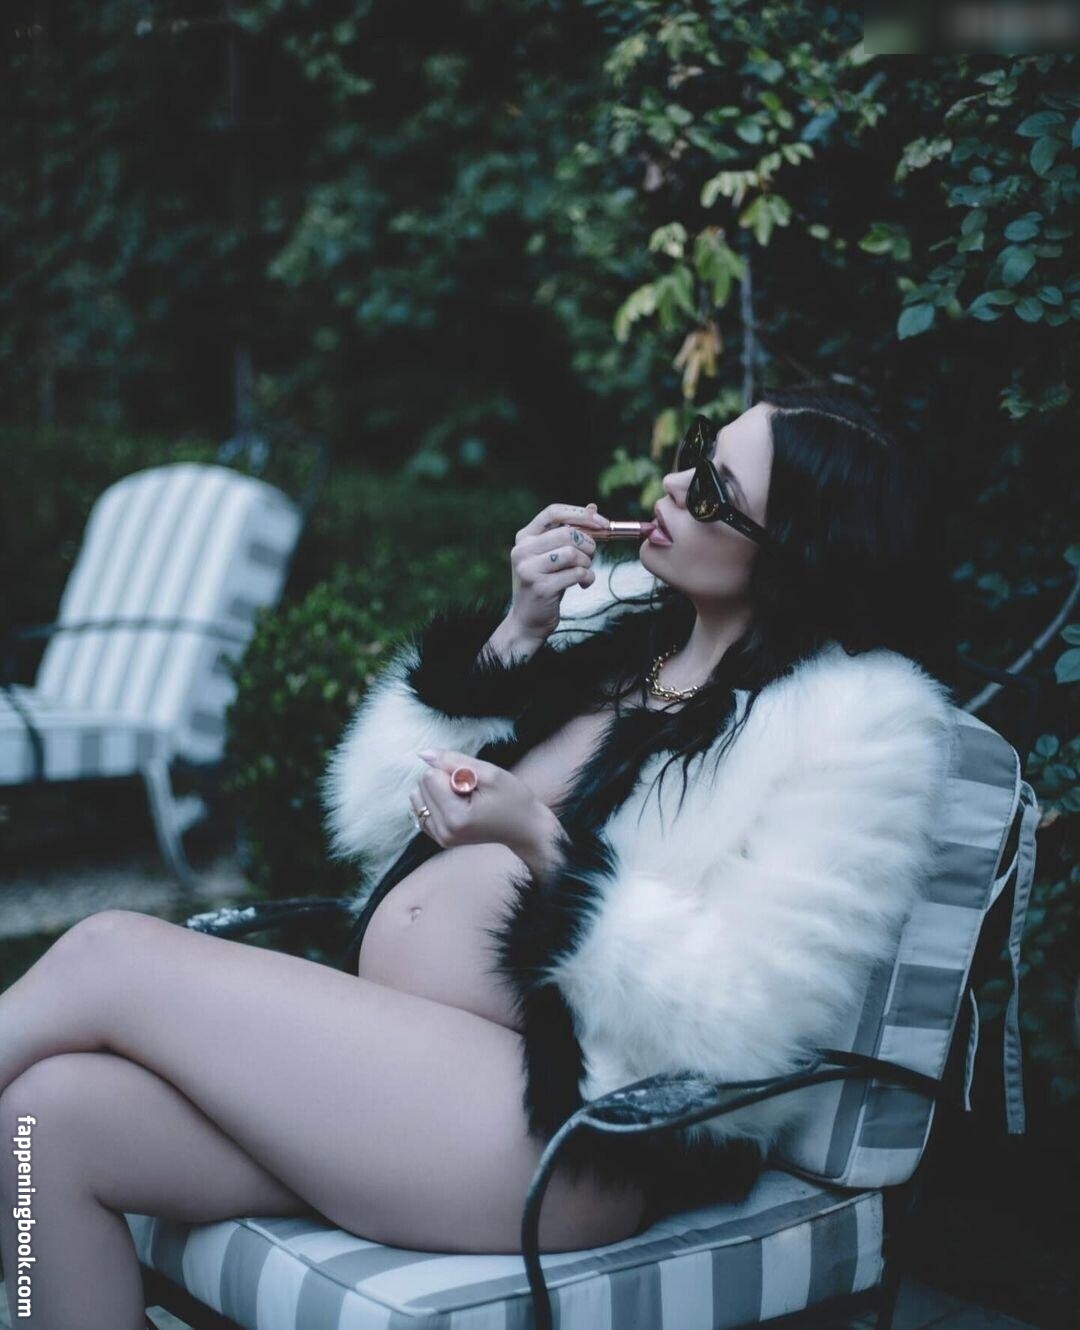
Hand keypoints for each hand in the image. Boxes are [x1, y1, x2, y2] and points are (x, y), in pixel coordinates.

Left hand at [409, 748, 548, 860]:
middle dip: (444, 781)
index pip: (430, 776)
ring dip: (439, 790)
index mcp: (455, 817)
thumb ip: (453, 761)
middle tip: (471, 791)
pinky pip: (421, 808)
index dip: (453, 771)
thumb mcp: (490, 773)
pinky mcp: (440, 838)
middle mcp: (443, 831)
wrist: (525, 828)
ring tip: (464, 798)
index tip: (474, 784)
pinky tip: (456, 804)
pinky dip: (436, 801)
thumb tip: (423, 754)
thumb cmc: (513, 800)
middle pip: (422, 785)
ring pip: (418, 796)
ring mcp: (440, 837)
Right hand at [507, 501, 610, 644]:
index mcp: (524, 537)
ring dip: (587, 563)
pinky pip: (575, 574)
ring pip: (572, 553)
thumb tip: (592, 507)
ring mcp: (529, 569)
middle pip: (568, 533)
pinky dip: (586, 578)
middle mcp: (522, 550)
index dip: (581, 514)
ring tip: (583, 572)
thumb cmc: (545, 584)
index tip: (602, 523)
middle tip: (590, 557)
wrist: (528, 621)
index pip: (553, 512)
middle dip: (588, 544)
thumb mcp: (553, 555)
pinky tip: (582, 585)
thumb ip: (569, 532)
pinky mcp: (540, 587)